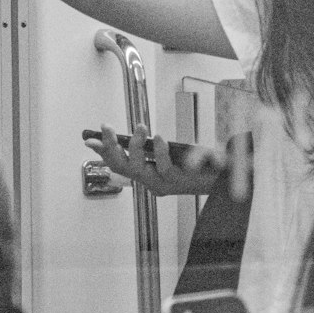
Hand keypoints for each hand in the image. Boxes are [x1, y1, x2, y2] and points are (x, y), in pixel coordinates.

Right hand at [89, 124, 221, 196]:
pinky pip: (163, 167)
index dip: (103, 152)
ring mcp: (163, 184)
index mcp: (148, 175)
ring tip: (139, 128)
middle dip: (111, 148)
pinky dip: (159, 151)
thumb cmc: (198, 163)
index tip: (90, 139)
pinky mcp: (178, 182)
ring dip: (135, 146)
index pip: (118, 165)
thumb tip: (134, 131)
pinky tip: (158, 137)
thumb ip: (152, 145)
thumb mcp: (171, 151)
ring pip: (138, 169)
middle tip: (107, 128)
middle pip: (122, 167)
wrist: (224, 177)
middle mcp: (151, 183)